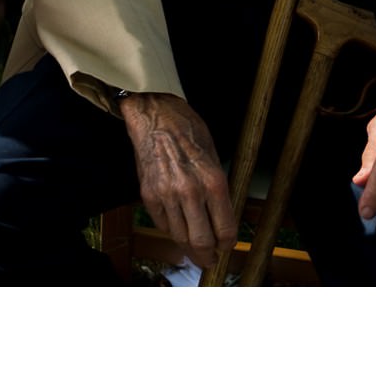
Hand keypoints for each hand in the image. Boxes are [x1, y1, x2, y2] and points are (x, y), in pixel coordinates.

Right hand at [121, 92, 237, 267]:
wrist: (155, 116)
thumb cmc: (187, 131)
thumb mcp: (214, 158)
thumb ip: (217, 190)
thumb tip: (220, 218)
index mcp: (213, 182)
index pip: (225, 230)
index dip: (227, 245)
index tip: (225, 247)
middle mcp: (190, 191)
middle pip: (202, 240)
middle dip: (207, 256)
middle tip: (209, 259)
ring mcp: (167, 193)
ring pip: (180, 236)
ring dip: (188, 248)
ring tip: (193, 250)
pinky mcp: (148, 193)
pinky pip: (162, 223)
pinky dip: (171, 230)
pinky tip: (177, 228)